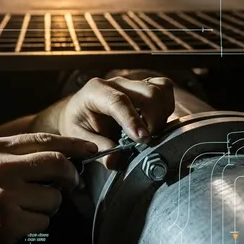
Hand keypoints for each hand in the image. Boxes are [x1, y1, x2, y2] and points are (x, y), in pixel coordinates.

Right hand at [0, 133, 97, 243]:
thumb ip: (11, 157)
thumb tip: (56, 156)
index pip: (44, 140)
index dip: (73, 145)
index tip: (90, 150)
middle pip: (58, 163)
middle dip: (70, 176)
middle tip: (69, 185)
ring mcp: (5, 195)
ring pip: (54, 197)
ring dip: (47, 208)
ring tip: (21, 212)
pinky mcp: (10, 222)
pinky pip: (44, 222)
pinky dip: (35, 227)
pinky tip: (12, 227)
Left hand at [57, 76, 174, 168]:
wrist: (79, 111)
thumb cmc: (77, 123)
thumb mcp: (77, 138)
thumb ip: (96, 148)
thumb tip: (115, 160)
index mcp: (95, 91)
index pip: (118, 101)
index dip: (133, 120)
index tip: (142, 139)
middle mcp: (116, 83)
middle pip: (147, 93)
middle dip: (153, 120)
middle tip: (145, 142)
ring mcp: (132, 83)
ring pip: (160, 90)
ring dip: (162, 115)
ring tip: (150, 133)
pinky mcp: (144, 87)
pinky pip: (164, 89)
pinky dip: (166, 107)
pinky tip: (155, 123)